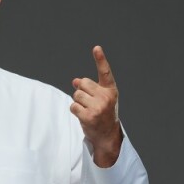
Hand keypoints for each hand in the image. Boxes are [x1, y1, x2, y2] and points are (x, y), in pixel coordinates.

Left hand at [70, 45, 123, 167]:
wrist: (107, 135)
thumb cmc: (103, 114)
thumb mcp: (100, 98)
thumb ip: (89, 88)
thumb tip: (75, 80)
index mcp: (110, 90)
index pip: (105, 72)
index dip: (100, 59)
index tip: (96, 48)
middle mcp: (106, 97)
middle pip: (83, 83)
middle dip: (82, 92)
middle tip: (89, 103)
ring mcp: (98, 107)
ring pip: (76, 95)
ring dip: (78, 102)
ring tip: (87, 110)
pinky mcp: (89, 116)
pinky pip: (73, 106)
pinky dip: (75, 111)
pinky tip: (83, 116)